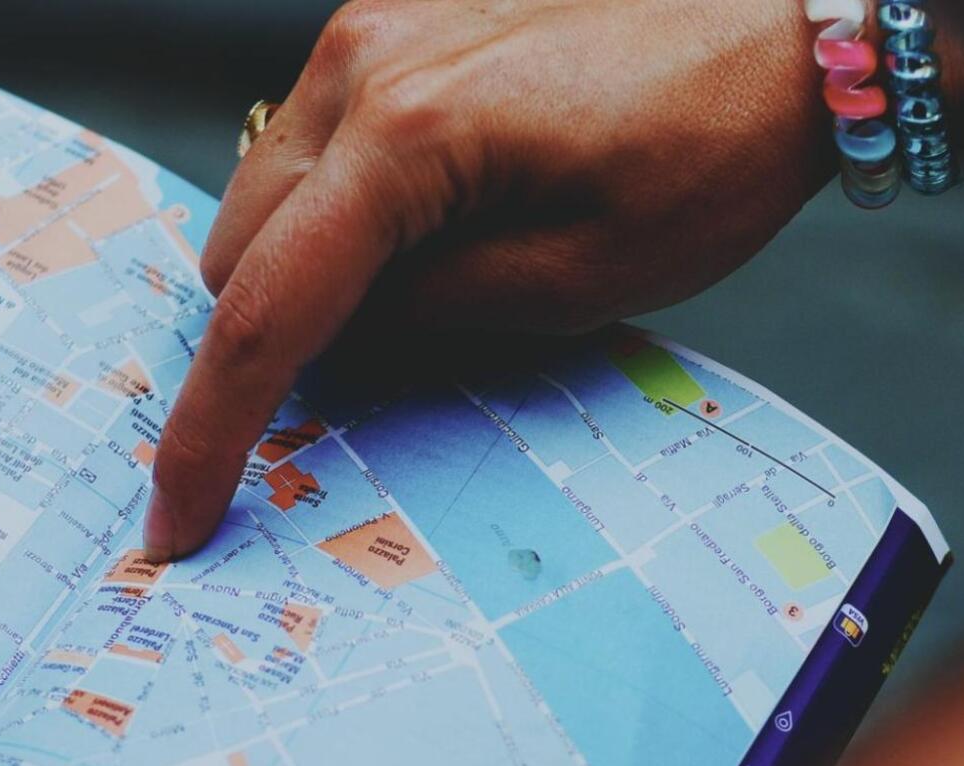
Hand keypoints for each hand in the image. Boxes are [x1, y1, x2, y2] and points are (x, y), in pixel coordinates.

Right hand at [142, 0, 832, 560]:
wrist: (784, 28)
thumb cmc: (710, 148)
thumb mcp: (577, 284)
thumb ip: (428, 322)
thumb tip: (333, 356)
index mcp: (405, 135)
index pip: (263, 310)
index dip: (212, 431)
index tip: (178, 518)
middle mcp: (363, 62)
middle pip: (239, 247)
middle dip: (267, 342)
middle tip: (351, 404)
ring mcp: (375, 29)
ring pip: (270, 194)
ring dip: (306, 272)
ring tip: (431, 301)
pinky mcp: (401, 23)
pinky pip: (321, 143)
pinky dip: (344, 212)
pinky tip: (436, 234)